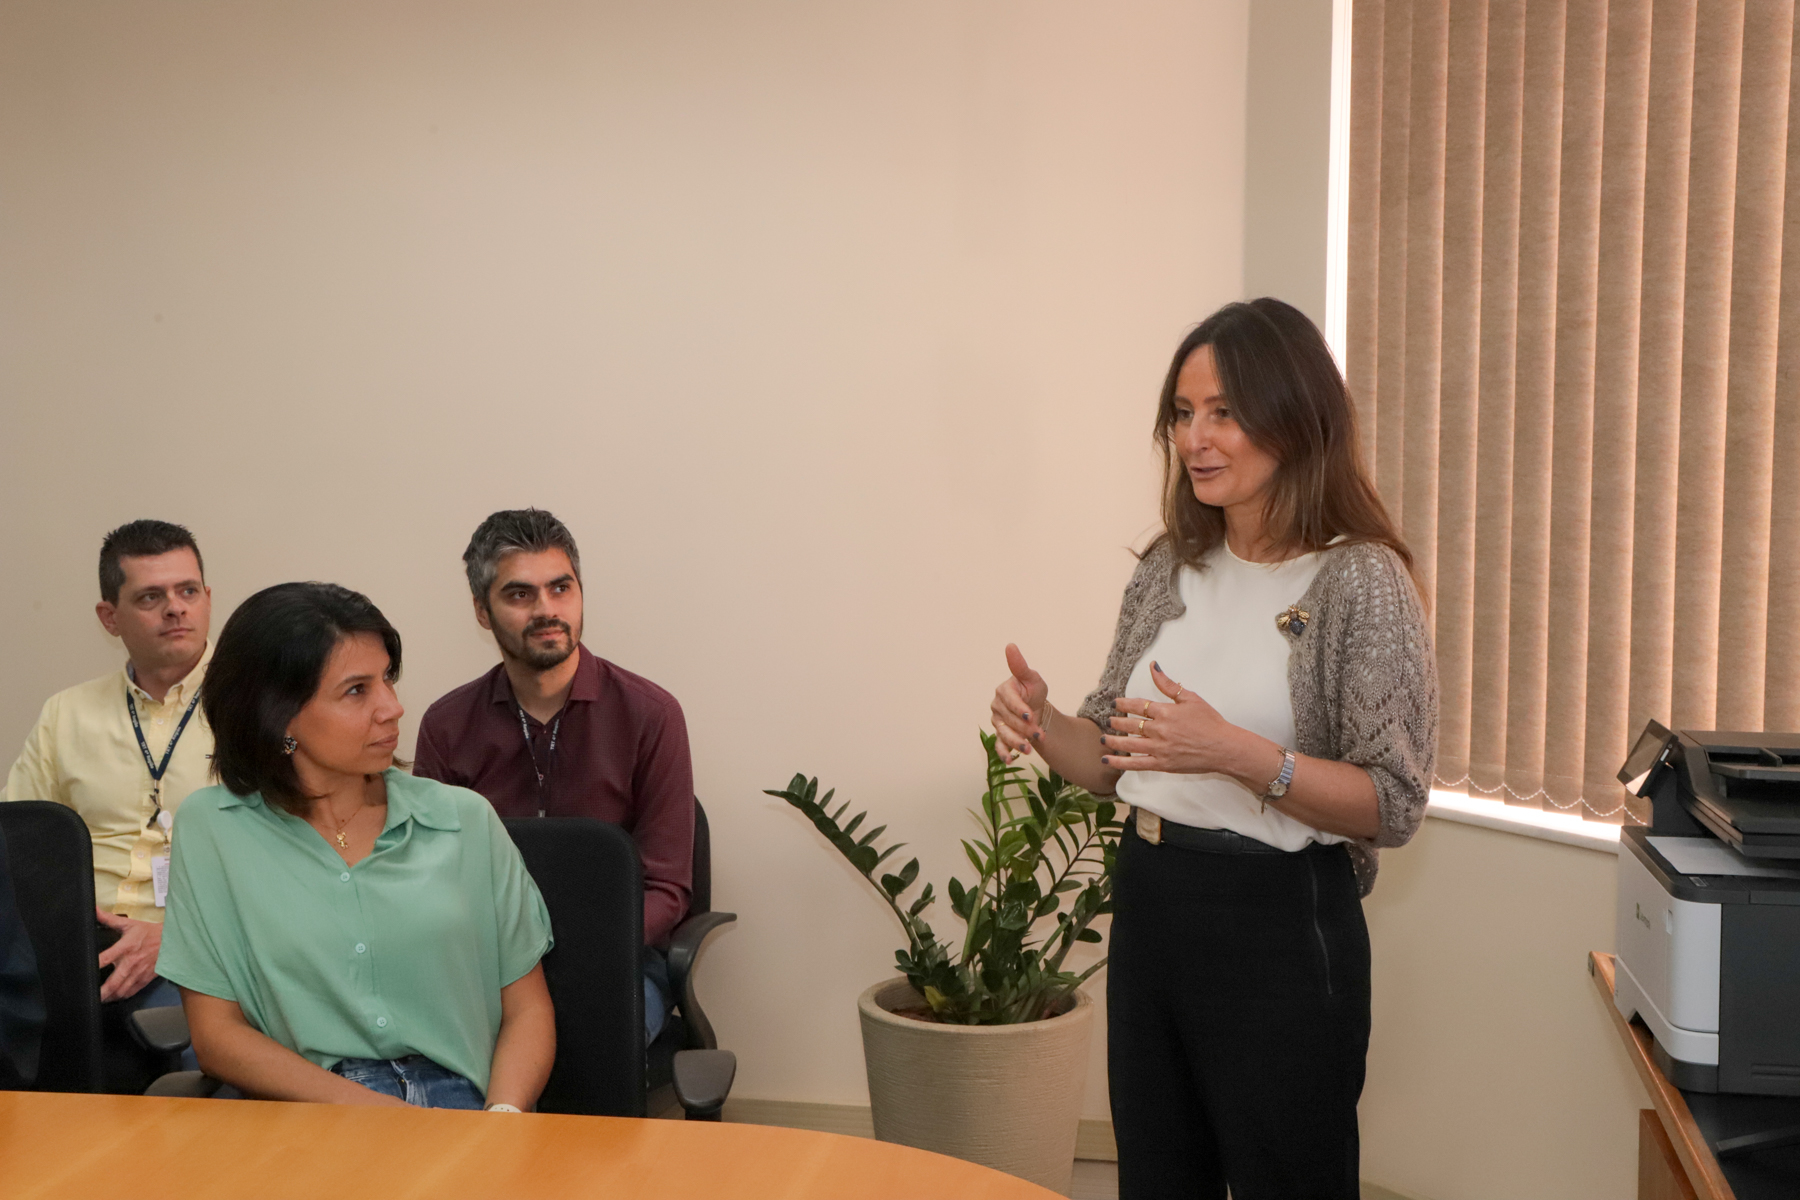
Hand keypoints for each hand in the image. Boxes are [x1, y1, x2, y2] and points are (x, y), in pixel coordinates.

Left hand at [96, 908, 163, 1002]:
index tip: (83, 974)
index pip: (105, 959)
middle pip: (113, 982)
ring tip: (101, 999)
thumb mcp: (129, 924)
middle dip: (101, 992)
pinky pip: (132, 991)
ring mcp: (138, 972)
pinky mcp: (145, 978)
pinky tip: (115, 996)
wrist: (172, 940)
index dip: (93, 966)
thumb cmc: (150, 932)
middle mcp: (131, 962)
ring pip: (121, 990)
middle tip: (90, 997)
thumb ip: (109, 919)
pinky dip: (122, 996)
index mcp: (125, 947)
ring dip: (110, 997)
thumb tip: (95, 911)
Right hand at [990, 644, 1049, 762]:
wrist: (1037, 711)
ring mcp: (998, 723)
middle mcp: (997, 707)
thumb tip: (1010, 646)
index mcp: (1003, 691)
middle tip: (1039, 734)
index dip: (1018, 709)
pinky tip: (1011, 760)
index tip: (1030, 716)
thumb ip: (1020, 666)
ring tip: (1029, 749)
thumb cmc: (1033, 692)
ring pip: (1004, 734)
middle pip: (1008, 720)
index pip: (1009, 700)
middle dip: (1024, 728)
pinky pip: (999, 746)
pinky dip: (1004, 754)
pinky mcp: (1000, 736)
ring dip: (1016, 743)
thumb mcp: (1032, 678)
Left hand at [1100, 662, 1268, 781]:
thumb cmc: (1210, 722)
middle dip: (1117, 722)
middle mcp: (1159, 729)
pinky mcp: (1162, 764)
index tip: (1116, 703)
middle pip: (1130, 724)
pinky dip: (1120, 762)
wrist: (1224, 747)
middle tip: (1109, 720)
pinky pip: (1136, 764)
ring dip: (1114, 741)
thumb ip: (1169, 684)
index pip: (1138, 705)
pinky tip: (1107, 760)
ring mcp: (1159, 748)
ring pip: (1129, 743)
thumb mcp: (1191, 698)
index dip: (1124, 704)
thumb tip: (1153, 666)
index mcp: (1165, 711)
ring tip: (1103, 739)